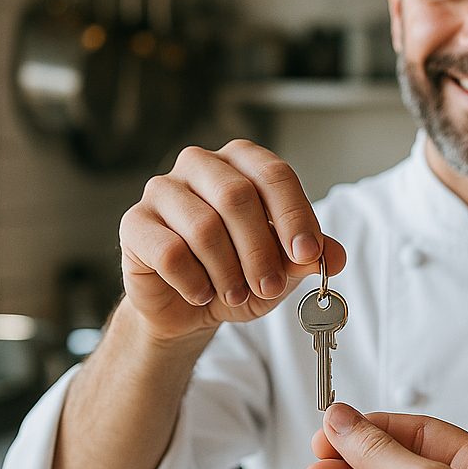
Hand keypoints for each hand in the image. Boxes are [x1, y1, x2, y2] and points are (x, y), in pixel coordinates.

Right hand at [118, 140, 345, 340]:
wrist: (188, 305)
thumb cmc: (239, 273)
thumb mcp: (282, 268)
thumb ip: (306, 257)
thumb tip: (333, 256)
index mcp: (242, 163)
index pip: (274, 175)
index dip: (294, 216)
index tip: (309, 254)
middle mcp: (200, 165)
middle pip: (237, 196)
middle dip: (260, 250)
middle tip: (270, 286)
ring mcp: (162, 190)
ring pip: (203, 226)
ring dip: (228, 271)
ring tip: (238, 295)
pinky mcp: (135, 223)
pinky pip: (170, 252)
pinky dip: (195, 282)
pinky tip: (203, 294)